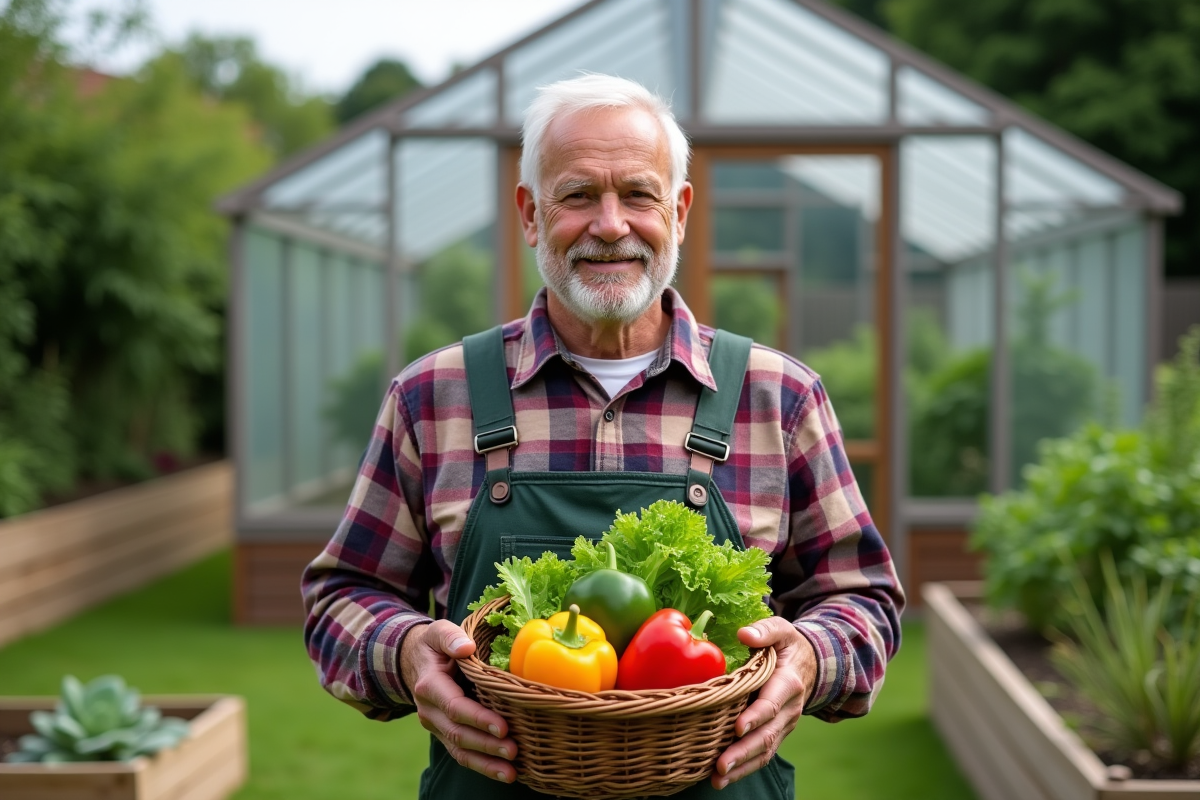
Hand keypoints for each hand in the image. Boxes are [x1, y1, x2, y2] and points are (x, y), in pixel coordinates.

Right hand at [401, 620, 517, 782]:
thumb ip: (451, 637)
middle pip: (458, 733)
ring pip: (459, 750)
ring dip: (485, 763)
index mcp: (430, 686)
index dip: (478, 718)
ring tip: (511, 772)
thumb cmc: (434, 645)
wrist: (415, 662)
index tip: (503, 726)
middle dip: (486, 745)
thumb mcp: (439, 632)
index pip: (455, 707)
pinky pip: (461, 754)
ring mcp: (436, 726)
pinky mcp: (445, 734)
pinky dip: (482, 766)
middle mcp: (429, 711)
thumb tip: (467, 647)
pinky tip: (505, 773)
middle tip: (513, 750)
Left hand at [711, 616, 816, 789]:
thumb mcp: (781, 630)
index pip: (772, 703)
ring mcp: (784, 726)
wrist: (812, 665)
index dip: (756, 716)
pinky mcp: (776, 734)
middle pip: (766, 735)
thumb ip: (764, 630)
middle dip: (743, 752)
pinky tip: (722, 778)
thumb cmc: (789, 646)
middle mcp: (788, 710)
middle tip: (721, 764)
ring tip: (717, 779)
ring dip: (742, 766)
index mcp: (788, 683)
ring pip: (764, 751)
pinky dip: (744, 769)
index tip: (738, 728)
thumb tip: (744, 634)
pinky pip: (762, 755)